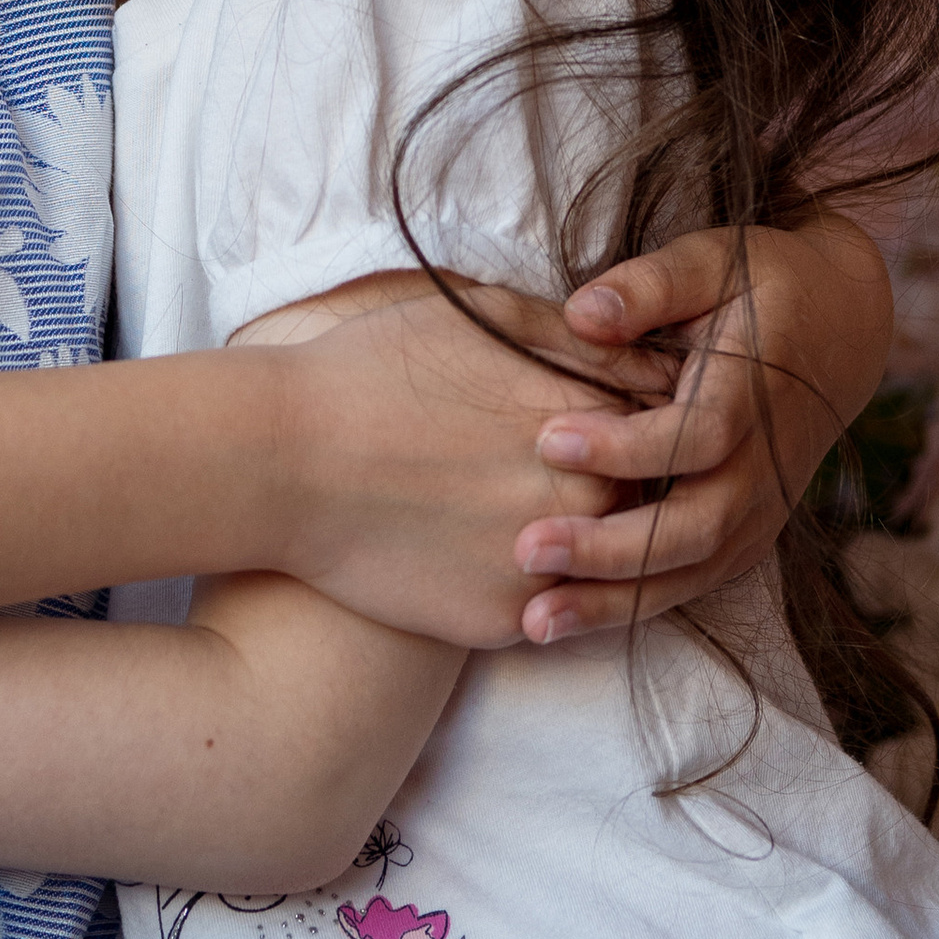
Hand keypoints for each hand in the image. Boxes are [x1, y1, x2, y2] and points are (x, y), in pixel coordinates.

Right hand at [274, 279, 641, 651]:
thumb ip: (579, 337)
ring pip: (589, 562)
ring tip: (491, 509)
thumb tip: (645, 356)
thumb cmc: (377, 370)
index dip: (622, 420)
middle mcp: (592, 499)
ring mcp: (552, 568)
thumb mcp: (487, 316)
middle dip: (599, 484)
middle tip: (527, 466)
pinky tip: (459, 552)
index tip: (582, 415)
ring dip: (565, 542)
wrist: (283, 457)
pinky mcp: (505, 622)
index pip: (655, 428)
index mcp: (596, 418)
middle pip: (631, 499)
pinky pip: (536, 608)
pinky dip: (509, 584)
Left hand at [506, 207, 892, 641]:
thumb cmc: (761, 284)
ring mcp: (761, 509)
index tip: (547, 439)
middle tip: (527, 549)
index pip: (699, 437)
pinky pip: (692, 582)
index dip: (626, 447)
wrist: (841, 329)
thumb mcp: (712, 259)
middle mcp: (765, 464)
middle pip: (696, 527)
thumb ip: (649, 285)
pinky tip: (566, 618)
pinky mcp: (746, 533)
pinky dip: (633, 607)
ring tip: (534, 620)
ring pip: (692, 572)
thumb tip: (580, 314)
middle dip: (611, 550)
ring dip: (614, 601)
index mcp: (755, 391)